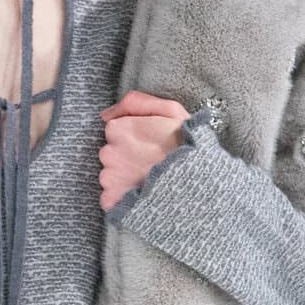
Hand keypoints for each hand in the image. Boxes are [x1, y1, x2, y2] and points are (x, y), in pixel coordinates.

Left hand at [98, 89, 188, 210]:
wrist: (198, 185)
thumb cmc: (187, 146)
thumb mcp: (171, 111)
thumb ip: (136, 102)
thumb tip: (106, 114)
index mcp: (120, 129)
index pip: (115, 130)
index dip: (134, 137)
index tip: (151, 144)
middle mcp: (109, 153)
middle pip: (111, 153)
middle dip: (127, 157)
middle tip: (152, 163)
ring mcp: (108, 179)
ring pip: (111, 176)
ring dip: (125, 178)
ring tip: (150, 180)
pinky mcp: (111, 201)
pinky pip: (110, 199)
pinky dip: (122, 199)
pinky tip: (143, 196)